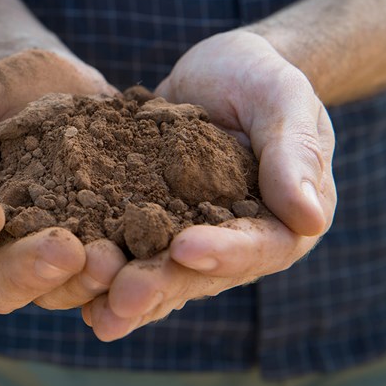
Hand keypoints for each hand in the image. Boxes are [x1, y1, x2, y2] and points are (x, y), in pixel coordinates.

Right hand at [0, 49, 127, 313]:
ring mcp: (51, 258)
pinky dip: (128, 283)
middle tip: (65, 250)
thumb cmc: (6, 92)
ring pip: (57, 291)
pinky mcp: (102, 254)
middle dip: (30, 269)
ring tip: (113, 259)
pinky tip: (148, 268)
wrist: (68, 88)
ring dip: (84, 282)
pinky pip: (111, 284)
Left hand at [83, 29, 336, 339]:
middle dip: (161, 285)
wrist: (220, 70)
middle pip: (201, 273)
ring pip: (161, 274)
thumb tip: (311, 219)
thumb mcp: (283, 99)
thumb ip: (295, 152)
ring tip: (97, 315)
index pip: (258, 246)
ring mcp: (190, 235)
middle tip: (123, 297)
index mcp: (281, 221)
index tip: (185, 247)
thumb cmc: (262, 78)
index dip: (223, 250)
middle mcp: (236, 241)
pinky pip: (129, 252)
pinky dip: (107, 272)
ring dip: (128, 295)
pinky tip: (74, 293)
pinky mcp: (151, 223)